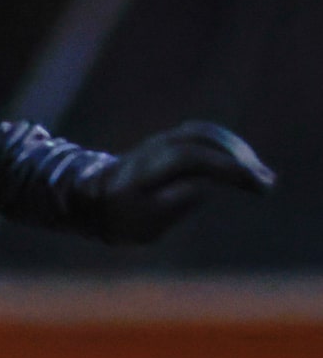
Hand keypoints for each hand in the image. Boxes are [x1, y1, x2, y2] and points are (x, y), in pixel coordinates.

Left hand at [77, 120, 274, 244]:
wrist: (93, 200)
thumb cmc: (121, 217)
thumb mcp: (144, 222)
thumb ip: (174, 204)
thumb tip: (206, 185)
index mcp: (145, 168)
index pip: (192, 158)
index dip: (224, 166)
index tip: (251, 181)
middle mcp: (155, 147)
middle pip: (204, 139)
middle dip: (238, 158)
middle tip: (263, 183)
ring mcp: (163, 140)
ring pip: (207, 135)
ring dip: (237, 152)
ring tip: (258, 178)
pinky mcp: (172, 141)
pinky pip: (205, 138)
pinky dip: (228, 149)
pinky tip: (245, 168)